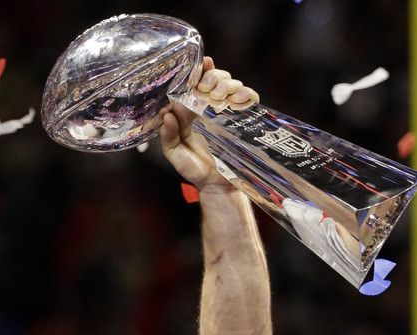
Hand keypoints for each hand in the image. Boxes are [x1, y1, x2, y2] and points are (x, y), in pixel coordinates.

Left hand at [158, 57, 259, 189]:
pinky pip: (249, 98)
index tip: (201, 65)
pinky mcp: (244, 119)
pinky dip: (246, 94)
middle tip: (208, 88)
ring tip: (219, 95)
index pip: (195, 84)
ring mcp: (229, 112)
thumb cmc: (194, 169)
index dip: (198, 71)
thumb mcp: (175, 154)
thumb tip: (166, 115)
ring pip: (232, 84)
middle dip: (213, 76)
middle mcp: (210, 108)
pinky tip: (238, 99)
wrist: (216, 186)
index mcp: (191, 111)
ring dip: (227, 84)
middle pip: (216, 79)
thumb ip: (168, 136)